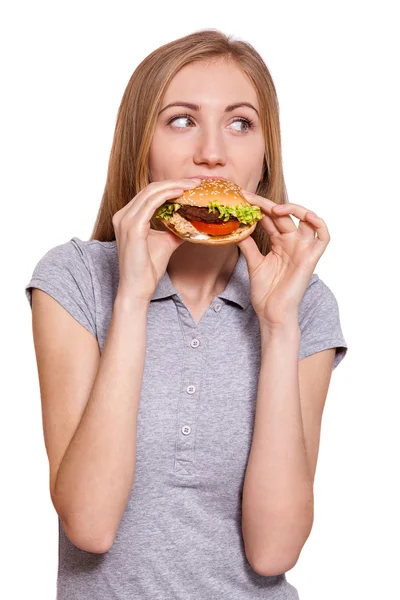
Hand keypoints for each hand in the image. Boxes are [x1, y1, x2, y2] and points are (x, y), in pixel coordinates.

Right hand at [112, 178, 199, 302]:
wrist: (137, 289)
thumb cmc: (148, 269)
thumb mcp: (165, 243)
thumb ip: (175, 229)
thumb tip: (193, 221)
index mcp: (127, 217)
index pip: (149, 193)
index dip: (170, 186)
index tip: (190, 185)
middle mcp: (122, 215)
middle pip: (150, 189)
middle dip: (174, 182)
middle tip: (195, 182)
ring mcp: (125, 220)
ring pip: (151, 192)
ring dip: (173, 186)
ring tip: (192, 185)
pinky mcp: (132, 227)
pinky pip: (151, 203)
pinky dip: (167, 195)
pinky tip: (181, 194)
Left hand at [238, 190, 330, 327]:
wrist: (272, 313)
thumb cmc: (266, 293)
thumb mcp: (253, 263)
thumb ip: (248, 245)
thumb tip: (237, 227)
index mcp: (279, 243)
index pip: (270, 218)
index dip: (258, 207)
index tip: (241, 199)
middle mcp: (293, 243)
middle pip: (284, 215)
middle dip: (266, 204)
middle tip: (248, 197)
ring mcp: (303, 249)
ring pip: (306, 219)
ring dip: (293, 209)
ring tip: (273, 209)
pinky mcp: (312, 258)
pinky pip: (323, 237)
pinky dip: (319, 224)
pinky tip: (306, 216)